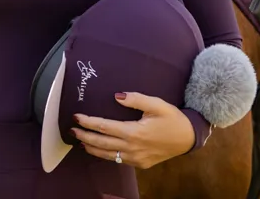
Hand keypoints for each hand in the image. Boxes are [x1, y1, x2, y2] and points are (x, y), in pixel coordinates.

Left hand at [72, 92, 194, 168]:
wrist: (187, 138)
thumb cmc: (172, 118)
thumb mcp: (156, 104)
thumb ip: (136, 99)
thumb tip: (117, 96)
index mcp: (134, 132)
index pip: (104, 127)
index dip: (89, 122)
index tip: (77, 117)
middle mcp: (132, 148)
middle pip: (102, 143)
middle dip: (85, 136)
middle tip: (72, 129)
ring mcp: (135, 159)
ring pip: (107, 155)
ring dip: (92, 147)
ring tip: (80, 140)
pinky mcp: (139, 164)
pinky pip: (117, 160)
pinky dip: (105, 155)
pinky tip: (100, 149)